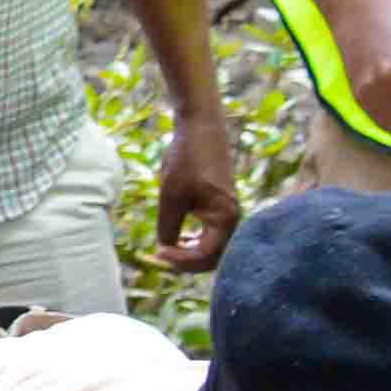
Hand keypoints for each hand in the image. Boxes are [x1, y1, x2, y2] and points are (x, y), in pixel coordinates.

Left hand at [152, 113, 241, 270]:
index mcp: (226, 219)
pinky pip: (212, 235)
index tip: (157, 253)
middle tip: (161, 255)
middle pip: (213, 258)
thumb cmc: (186, 160)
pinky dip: (196, 241)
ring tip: (167, 250)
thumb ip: (168, 228)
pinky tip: (178, 238)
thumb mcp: (171, 198)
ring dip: (191, 253)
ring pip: (213, 248)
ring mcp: (228, 213)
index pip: (206, 257)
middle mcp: (233, 219)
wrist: (200, 128)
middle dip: (187, 262)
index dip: (181, 261)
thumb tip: (165, 249)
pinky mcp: (221, 206)